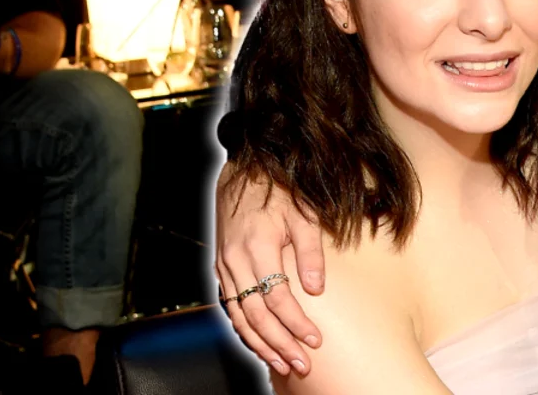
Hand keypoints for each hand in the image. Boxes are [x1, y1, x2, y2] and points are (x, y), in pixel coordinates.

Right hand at [215, 162, 326, 377]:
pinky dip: (244, 330)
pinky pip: (230, 307)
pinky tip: (261, 343)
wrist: (242, 172)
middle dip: (280, 343)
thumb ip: (310, 252)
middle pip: (256, 314)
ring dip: (261, 344)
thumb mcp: (303, 214)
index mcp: (257, 246)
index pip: (277, 297)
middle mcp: (235, 261)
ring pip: (239, 316)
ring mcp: (224, 266)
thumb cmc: (278, 191)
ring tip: (283, 363)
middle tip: (301, 364)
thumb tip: (316, 289)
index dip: (295, 322)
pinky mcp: (221, 268)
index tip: (315, 340)